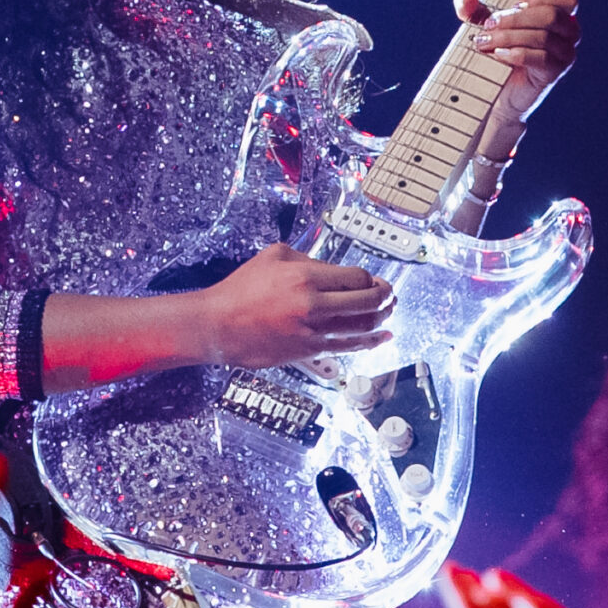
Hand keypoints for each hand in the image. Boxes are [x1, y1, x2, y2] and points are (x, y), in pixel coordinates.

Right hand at [192, 243, 392, 368]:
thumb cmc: (239, 291)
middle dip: (384, 296)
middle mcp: (313, 305)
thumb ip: (306, 258)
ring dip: (382, 318)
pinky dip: (370, 342)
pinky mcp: (308, 351)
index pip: (356, 277)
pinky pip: (347, 347)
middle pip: (367, 300)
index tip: (371, 278)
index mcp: (305, 277)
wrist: (218, 325)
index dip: (370, 278)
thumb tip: (329, 267)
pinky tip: (382, 337)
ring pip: (362, 326)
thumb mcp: (272, 256)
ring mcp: (312, 330)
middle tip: (389, 293)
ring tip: (389, 311)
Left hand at [457, 0, 579, 127]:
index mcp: (559, 15)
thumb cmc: (495, 50)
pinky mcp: (555, 72)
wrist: (494, 90)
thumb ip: (473, 8)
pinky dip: (516, 53)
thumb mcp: (484, 25)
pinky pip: (541, 58)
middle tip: (488, 25)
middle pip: (552, 16)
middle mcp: (569, 33)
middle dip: (515, 19)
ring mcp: (565, 54)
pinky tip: (497, 55)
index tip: (513, 6)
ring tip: (484, 42)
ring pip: (544, 37)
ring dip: (509, 37)